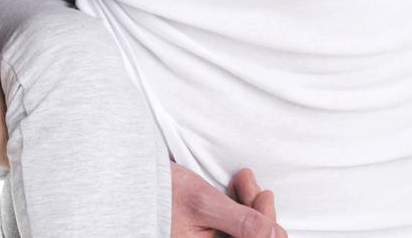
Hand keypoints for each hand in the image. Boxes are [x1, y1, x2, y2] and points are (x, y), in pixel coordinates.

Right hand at [171, 161, 286, 237]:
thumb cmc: (162, 196)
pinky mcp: (212, 233)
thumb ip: (242, 222)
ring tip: (241, 179)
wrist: (136, 184)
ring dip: (251, 204)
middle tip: (247, 180)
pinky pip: (238, 225)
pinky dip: (241, 205)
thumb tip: (274, 234)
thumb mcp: (204, 204)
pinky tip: (236, 187)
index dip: (268, 225)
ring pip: (249, 230)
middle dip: (258, 208)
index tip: (263, 196)